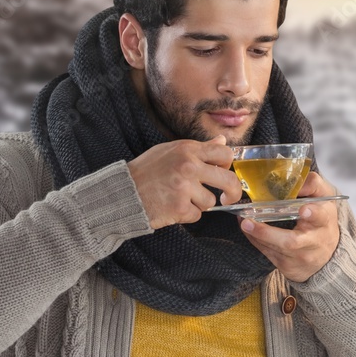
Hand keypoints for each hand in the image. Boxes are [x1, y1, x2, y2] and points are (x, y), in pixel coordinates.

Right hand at [127, 134, 242, 229]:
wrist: (123, 192)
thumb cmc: (146, 171)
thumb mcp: (170, 151)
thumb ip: (198, 148)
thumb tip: (222, 141)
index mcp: (188, 150)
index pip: (224, 153)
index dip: (227, 164)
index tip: (222, 171)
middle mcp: (189, 166)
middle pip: (228, 180)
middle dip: (233, 192)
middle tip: (228, 197)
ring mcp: (185, 188)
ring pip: (210, 201)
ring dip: (198, 204)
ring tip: (179, 198)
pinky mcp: (180, 208)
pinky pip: (196, 215)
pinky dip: (187, 214)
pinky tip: (172, 207)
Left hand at [239, 171, 339, 282]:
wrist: (326, 255)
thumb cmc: (321, 221)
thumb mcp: (323, 199)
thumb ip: (312, 185)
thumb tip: (294, 181)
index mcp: (324, 222)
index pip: (320, 217)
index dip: (313, 214)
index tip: (304, 210)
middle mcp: (313, 243)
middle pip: (291, 241)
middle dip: (268, 233)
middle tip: (248, 221)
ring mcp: (299, 257)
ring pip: (275, 249)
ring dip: (256, 235)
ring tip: (244, 222)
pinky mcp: (287, 266)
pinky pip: (267, 253)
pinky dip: (255, 240)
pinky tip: (247, 229)